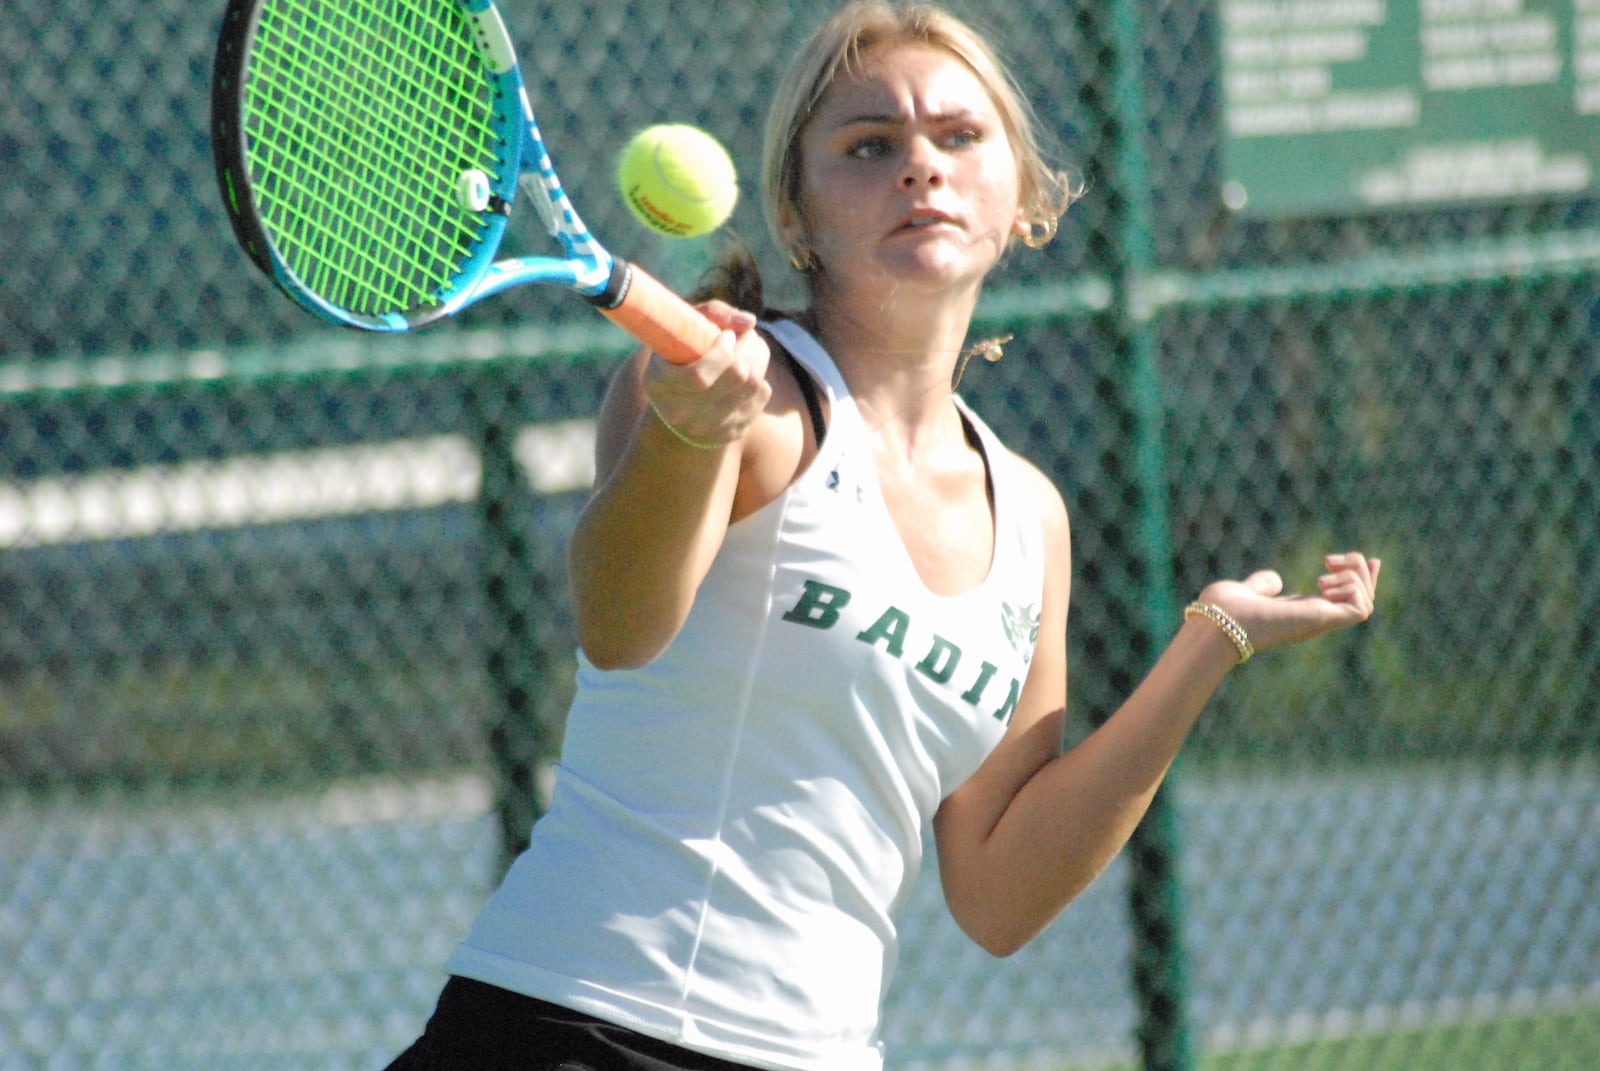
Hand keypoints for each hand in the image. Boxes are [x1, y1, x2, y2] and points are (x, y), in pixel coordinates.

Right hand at [642, 300, 771, 448]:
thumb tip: (750, 322)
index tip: (727, 335)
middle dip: (747, 348)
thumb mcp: (683, 328)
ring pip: (752, 387)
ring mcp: (704, 428)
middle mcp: (679, 413)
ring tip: (749, 348)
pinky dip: (760, 380)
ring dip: (758, 360)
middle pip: (735, 378)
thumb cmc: (679, 353)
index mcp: (659, 384)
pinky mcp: (728, 434)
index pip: (699, 376)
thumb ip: (713, 314)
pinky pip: (760, 400)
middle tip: (744, 335)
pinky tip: (748, 372)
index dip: (722, 352)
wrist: (674, 402)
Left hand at [1197, 552, 1380, 655]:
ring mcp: (1320, 622)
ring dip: (1354, 576)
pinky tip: (1323, 585)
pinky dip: (1352, 588)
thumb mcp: (1247, 591)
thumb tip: (1274, 581)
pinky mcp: (1322, 620)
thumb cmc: (1223, 611)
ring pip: (1366, 600)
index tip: (1373, 559)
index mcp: (1301, 612)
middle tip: (1328, 559)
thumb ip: (1262, 586)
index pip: (1344, 600)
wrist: (1217, 622)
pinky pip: (1361, 607)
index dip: (1360, 579)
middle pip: (1364, 600)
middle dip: (1362, 571)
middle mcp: (1315, 619)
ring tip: (1321, 574)